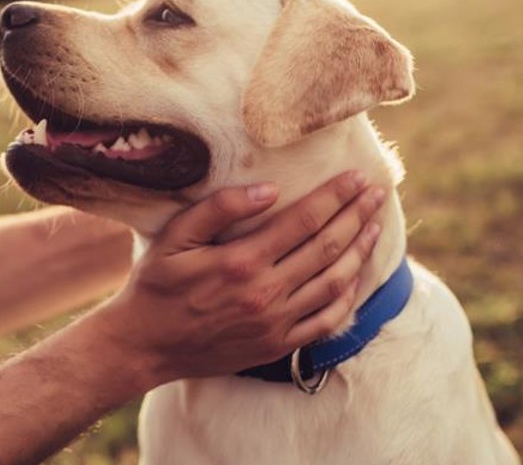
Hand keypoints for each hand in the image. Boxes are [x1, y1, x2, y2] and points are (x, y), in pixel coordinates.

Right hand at [90, 171, 385, 388]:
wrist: (144, 345)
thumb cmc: (155, 285)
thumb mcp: (174, 238)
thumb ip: (218, 209)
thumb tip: (268, 189)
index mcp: (241, 261)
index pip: (304, 221)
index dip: (335, 196)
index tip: (357, 177)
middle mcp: (265, 293)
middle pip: (327, 248)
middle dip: (357, 216)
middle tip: (377, 193)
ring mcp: (275, 323)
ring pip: (334, 282)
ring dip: (360, 251)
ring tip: (374, 226)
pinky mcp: (277, 345)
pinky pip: (326, 321)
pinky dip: (348, 296)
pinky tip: (356, 276)